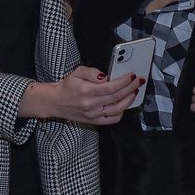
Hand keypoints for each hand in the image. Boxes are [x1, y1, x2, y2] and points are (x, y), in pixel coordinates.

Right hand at [21, 66, 141, 125]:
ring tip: (134, 91)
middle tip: (138, 81)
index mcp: (86, 91)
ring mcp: (93, 115)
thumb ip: (93, 72)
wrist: (56, 102)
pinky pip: (112, 119)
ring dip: (129, 100)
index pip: (110, 87)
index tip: (132, 75)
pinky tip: (124, 103)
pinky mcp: (94, 121)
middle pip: (116, 97)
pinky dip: (121, 112)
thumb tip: (106, 76)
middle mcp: (91, 105)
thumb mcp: (77, 72)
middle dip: (131, 88)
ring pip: (117, 110)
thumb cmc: (67, 86)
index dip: (124, 81)